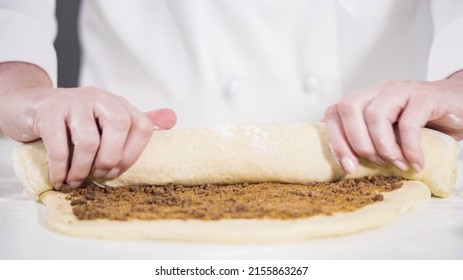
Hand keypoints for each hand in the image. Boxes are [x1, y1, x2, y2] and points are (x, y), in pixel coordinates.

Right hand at [0, 63, 175, 188]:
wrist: (28, 105)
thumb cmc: (73, 121)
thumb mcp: (106, 120)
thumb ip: (136, 122)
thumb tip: (173, 118)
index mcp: (118, 104)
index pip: (142, 127)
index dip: (133, 154)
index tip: (116, 172)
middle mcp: (99, 98)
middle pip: (119, 128)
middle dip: (110, 160)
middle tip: (97, 177)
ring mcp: (73, 101)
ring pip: (88, 141)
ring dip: (82, 170)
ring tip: (74, 182)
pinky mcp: (48, 110)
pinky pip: (59, 145)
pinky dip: (60, 169)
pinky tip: (59, 179)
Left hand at [323, 71, 462, 173]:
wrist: (462, 105)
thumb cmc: (424, 123)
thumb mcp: (392, 133)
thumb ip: (371, 141)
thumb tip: (349, 166)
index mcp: (366, 100)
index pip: (334, 112)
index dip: (334, 139)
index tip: (347, 166)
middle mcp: (380, 91)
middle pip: (348, 108)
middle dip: (354, 142)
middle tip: (371, 164)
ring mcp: (402, 91)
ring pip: (375, 115)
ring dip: (383, 147)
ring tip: (397, 164)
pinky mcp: (426, 97)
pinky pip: (409, 123)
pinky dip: (409, 148)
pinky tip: (416, 163)